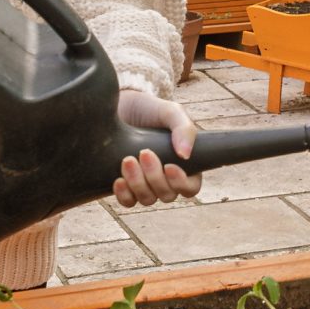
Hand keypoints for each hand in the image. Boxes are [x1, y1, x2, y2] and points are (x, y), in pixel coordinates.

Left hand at [109, 89, 200, 207]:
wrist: (120, 107)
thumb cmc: (150, 110)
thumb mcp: (171, 113)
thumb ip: (184, 129)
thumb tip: (185, 155)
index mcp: (184, 165)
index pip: (190, 187)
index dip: (182, 183)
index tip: (169, 166)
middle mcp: (166, 179)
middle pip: (168, 195)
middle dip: (155, 177)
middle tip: (144, 153)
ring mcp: (145, 185)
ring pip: (147, 199)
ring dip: (138, 184)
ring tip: (127, 160)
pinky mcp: (125, 186)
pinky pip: (128, 201)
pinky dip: (124, 194)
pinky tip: (118, 179)